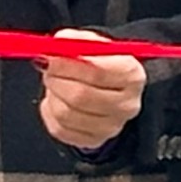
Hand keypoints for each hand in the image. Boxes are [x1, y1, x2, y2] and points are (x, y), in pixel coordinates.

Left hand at [37, 31, 144, 154]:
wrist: (107, 89)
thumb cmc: (99, 65)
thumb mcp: (94, 45)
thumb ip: (77, 41)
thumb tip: (59, 43)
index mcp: (132, 76)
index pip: (99, 72)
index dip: (69, 64)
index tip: (52, 55)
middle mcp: (127, 105)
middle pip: (81, 95)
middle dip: (56, 79)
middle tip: (48, 68)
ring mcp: (112, 126)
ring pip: (66, 113)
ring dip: (52, 95)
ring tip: (55, 82)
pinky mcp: (92, 141)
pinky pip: (59, 129)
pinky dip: (51, 111)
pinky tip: (57, 100)